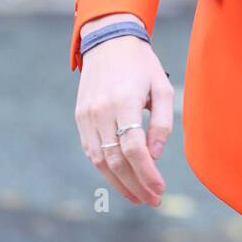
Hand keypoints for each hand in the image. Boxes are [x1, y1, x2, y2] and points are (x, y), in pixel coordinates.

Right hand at [74, 18, 173, 206]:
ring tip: (138, 197)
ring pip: (101, 160)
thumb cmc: (141, 64)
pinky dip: (106, 169)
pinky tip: (121, 179)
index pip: (133, 148)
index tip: (160, 188)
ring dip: (120, 183)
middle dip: (136, 185)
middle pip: (117, 160)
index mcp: (124, 101)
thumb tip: (155, 155)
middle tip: (153, 200)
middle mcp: (101, 111)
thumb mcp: (161, 87)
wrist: (108, 41)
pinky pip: (91, 151)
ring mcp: (87, 116)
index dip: (147, 173)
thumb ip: (161, 122)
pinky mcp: (80, 118)